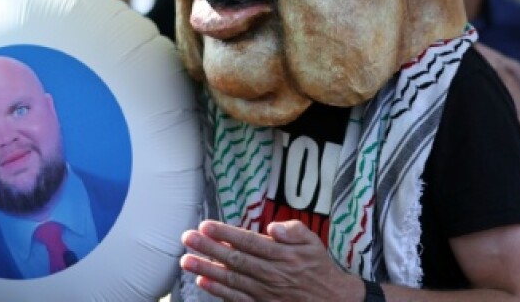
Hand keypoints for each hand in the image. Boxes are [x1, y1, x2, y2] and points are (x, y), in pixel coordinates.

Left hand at [180, 220, 363, 301]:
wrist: (332, 301)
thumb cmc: (318, 267)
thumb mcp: (313, 242)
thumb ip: (293, 230)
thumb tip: (272, 227)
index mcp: (283, 254)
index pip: (249, 241)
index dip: (226, 233)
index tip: (206, 225)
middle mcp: (272, 273)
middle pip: (235, 259)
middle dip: (209, 248)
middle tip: (187, 238)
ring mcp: (266, 292)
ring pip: (232, 280)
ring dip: (207, 269)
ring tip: (186, 260)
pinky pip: (237, 299)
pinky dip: (219, 292)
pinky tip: (202, 282)